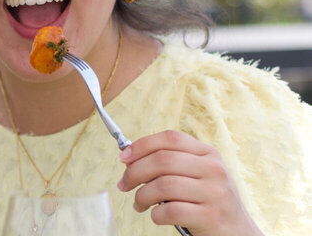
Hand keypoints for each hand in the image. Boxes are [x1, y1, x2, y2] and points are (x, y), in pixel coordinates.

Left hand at [117, 130, 262, 235]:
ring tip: (139, 204)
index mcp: (209, 154)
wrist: (239, 234)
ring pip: (163, 185)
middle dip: (134, 172)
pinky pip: (171, 210)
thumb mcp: (198, 176)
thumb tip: (130, 158)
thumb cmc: (209, 203)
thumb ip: (172, 163)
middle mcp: (214, 169)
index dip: (142, 145)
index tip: (123, 157)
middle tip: (124, 185)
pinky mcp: (211, 216)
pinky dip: (156, 214)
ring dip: (142, 195)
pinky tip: (156, 216)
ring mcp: (215, 193)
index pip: (170, 138)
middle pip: (162, 160)